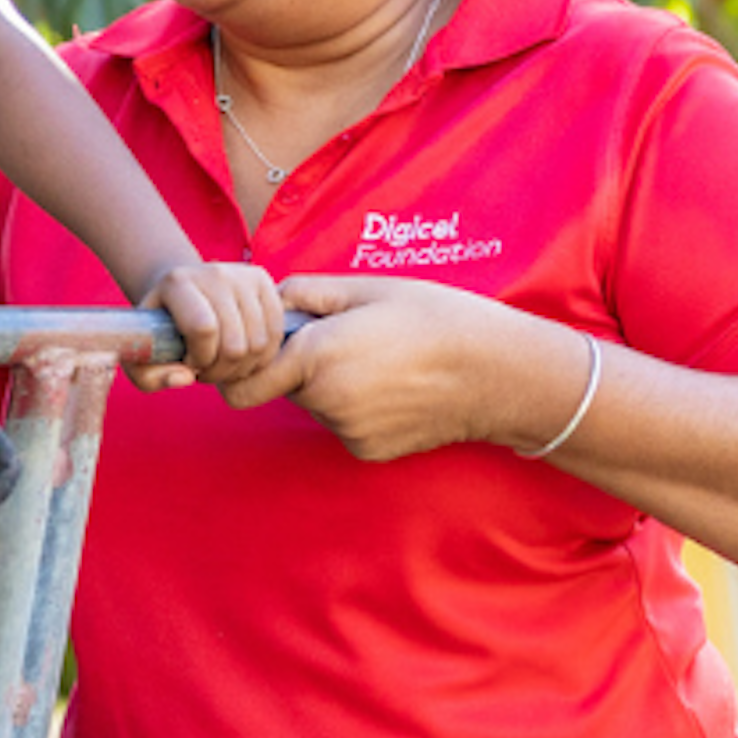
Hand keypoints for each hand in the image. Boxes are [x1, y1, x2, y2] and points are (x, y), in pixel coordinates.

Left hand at [134, 262, 284, 391]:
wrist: (182, 288)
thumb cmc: (160, 327)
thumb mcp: (142, 353)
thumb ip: (149, 375)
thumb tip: (186, 378)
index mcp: (177, 283)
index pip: (203, 329)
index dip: (200, 358)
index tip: (190, 362)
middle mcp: (213, 273)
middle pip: (235, 342)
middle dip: (222, 370)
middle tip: (208, 370)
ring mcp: (242, 274)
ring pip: (259, 342)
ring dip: (243, 367)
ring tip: (224, 364)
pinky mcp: (262, 279)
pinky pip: (275, 331)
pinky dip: (262, 355)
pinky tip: (243, 356)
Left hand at [227, 273, 571, 462]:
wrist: (495, 372)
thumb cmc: (436, 319)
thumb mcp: (368, 288)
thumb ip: (308, 293)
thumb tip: (273, 299)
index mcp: (317, 356)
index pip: (243, 383)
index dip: (246, 365)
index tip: (265, 350)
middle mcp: (326, 401)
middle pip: (284, 388)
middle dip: (299, 367)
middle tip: (344, 340)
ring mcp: (347, 431)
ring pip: (317, 407)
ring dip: (331, 387)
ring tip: (379, 361)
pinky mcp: (368, 449)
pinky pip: (344, 425)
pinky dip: (356, 409)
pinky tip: (393, 387)